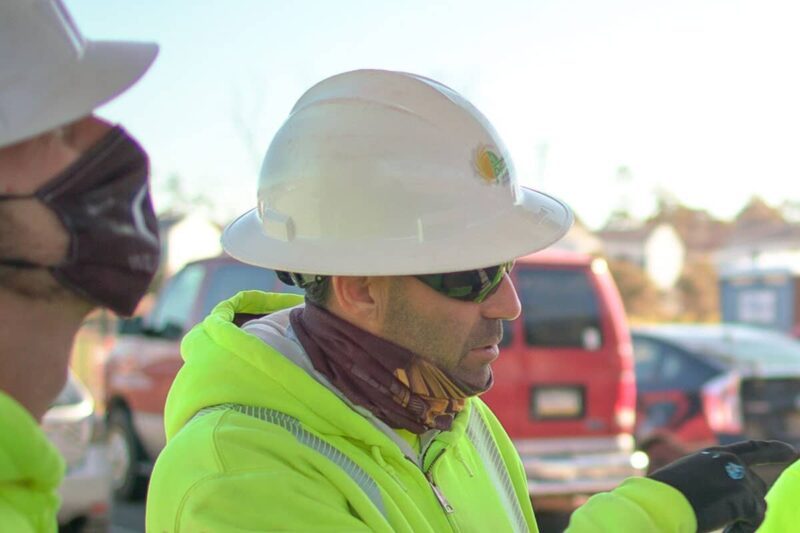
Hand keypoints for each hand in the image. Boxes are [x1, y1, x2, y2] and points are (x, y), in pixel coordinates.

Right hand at [648, 440, 797, 532]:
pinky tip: (724, 531)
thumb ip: (712, 480)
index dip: (772, 450)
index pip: (750, 449)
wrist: (660, 503)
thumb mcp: (690, 479)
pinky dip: (741, 529)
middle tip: (758, 487)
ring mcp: (738, 476)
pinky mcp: (744, 496)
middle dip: (753, 497)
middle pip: (757, 483)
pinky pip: (754, 518)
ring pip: (757, 503)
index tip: (790, 451)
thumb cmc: (665, 496)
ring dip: (743, 518)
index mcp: (713, 455)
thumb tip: (731, 498)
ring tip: (719, 525)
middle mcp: (729, 460)